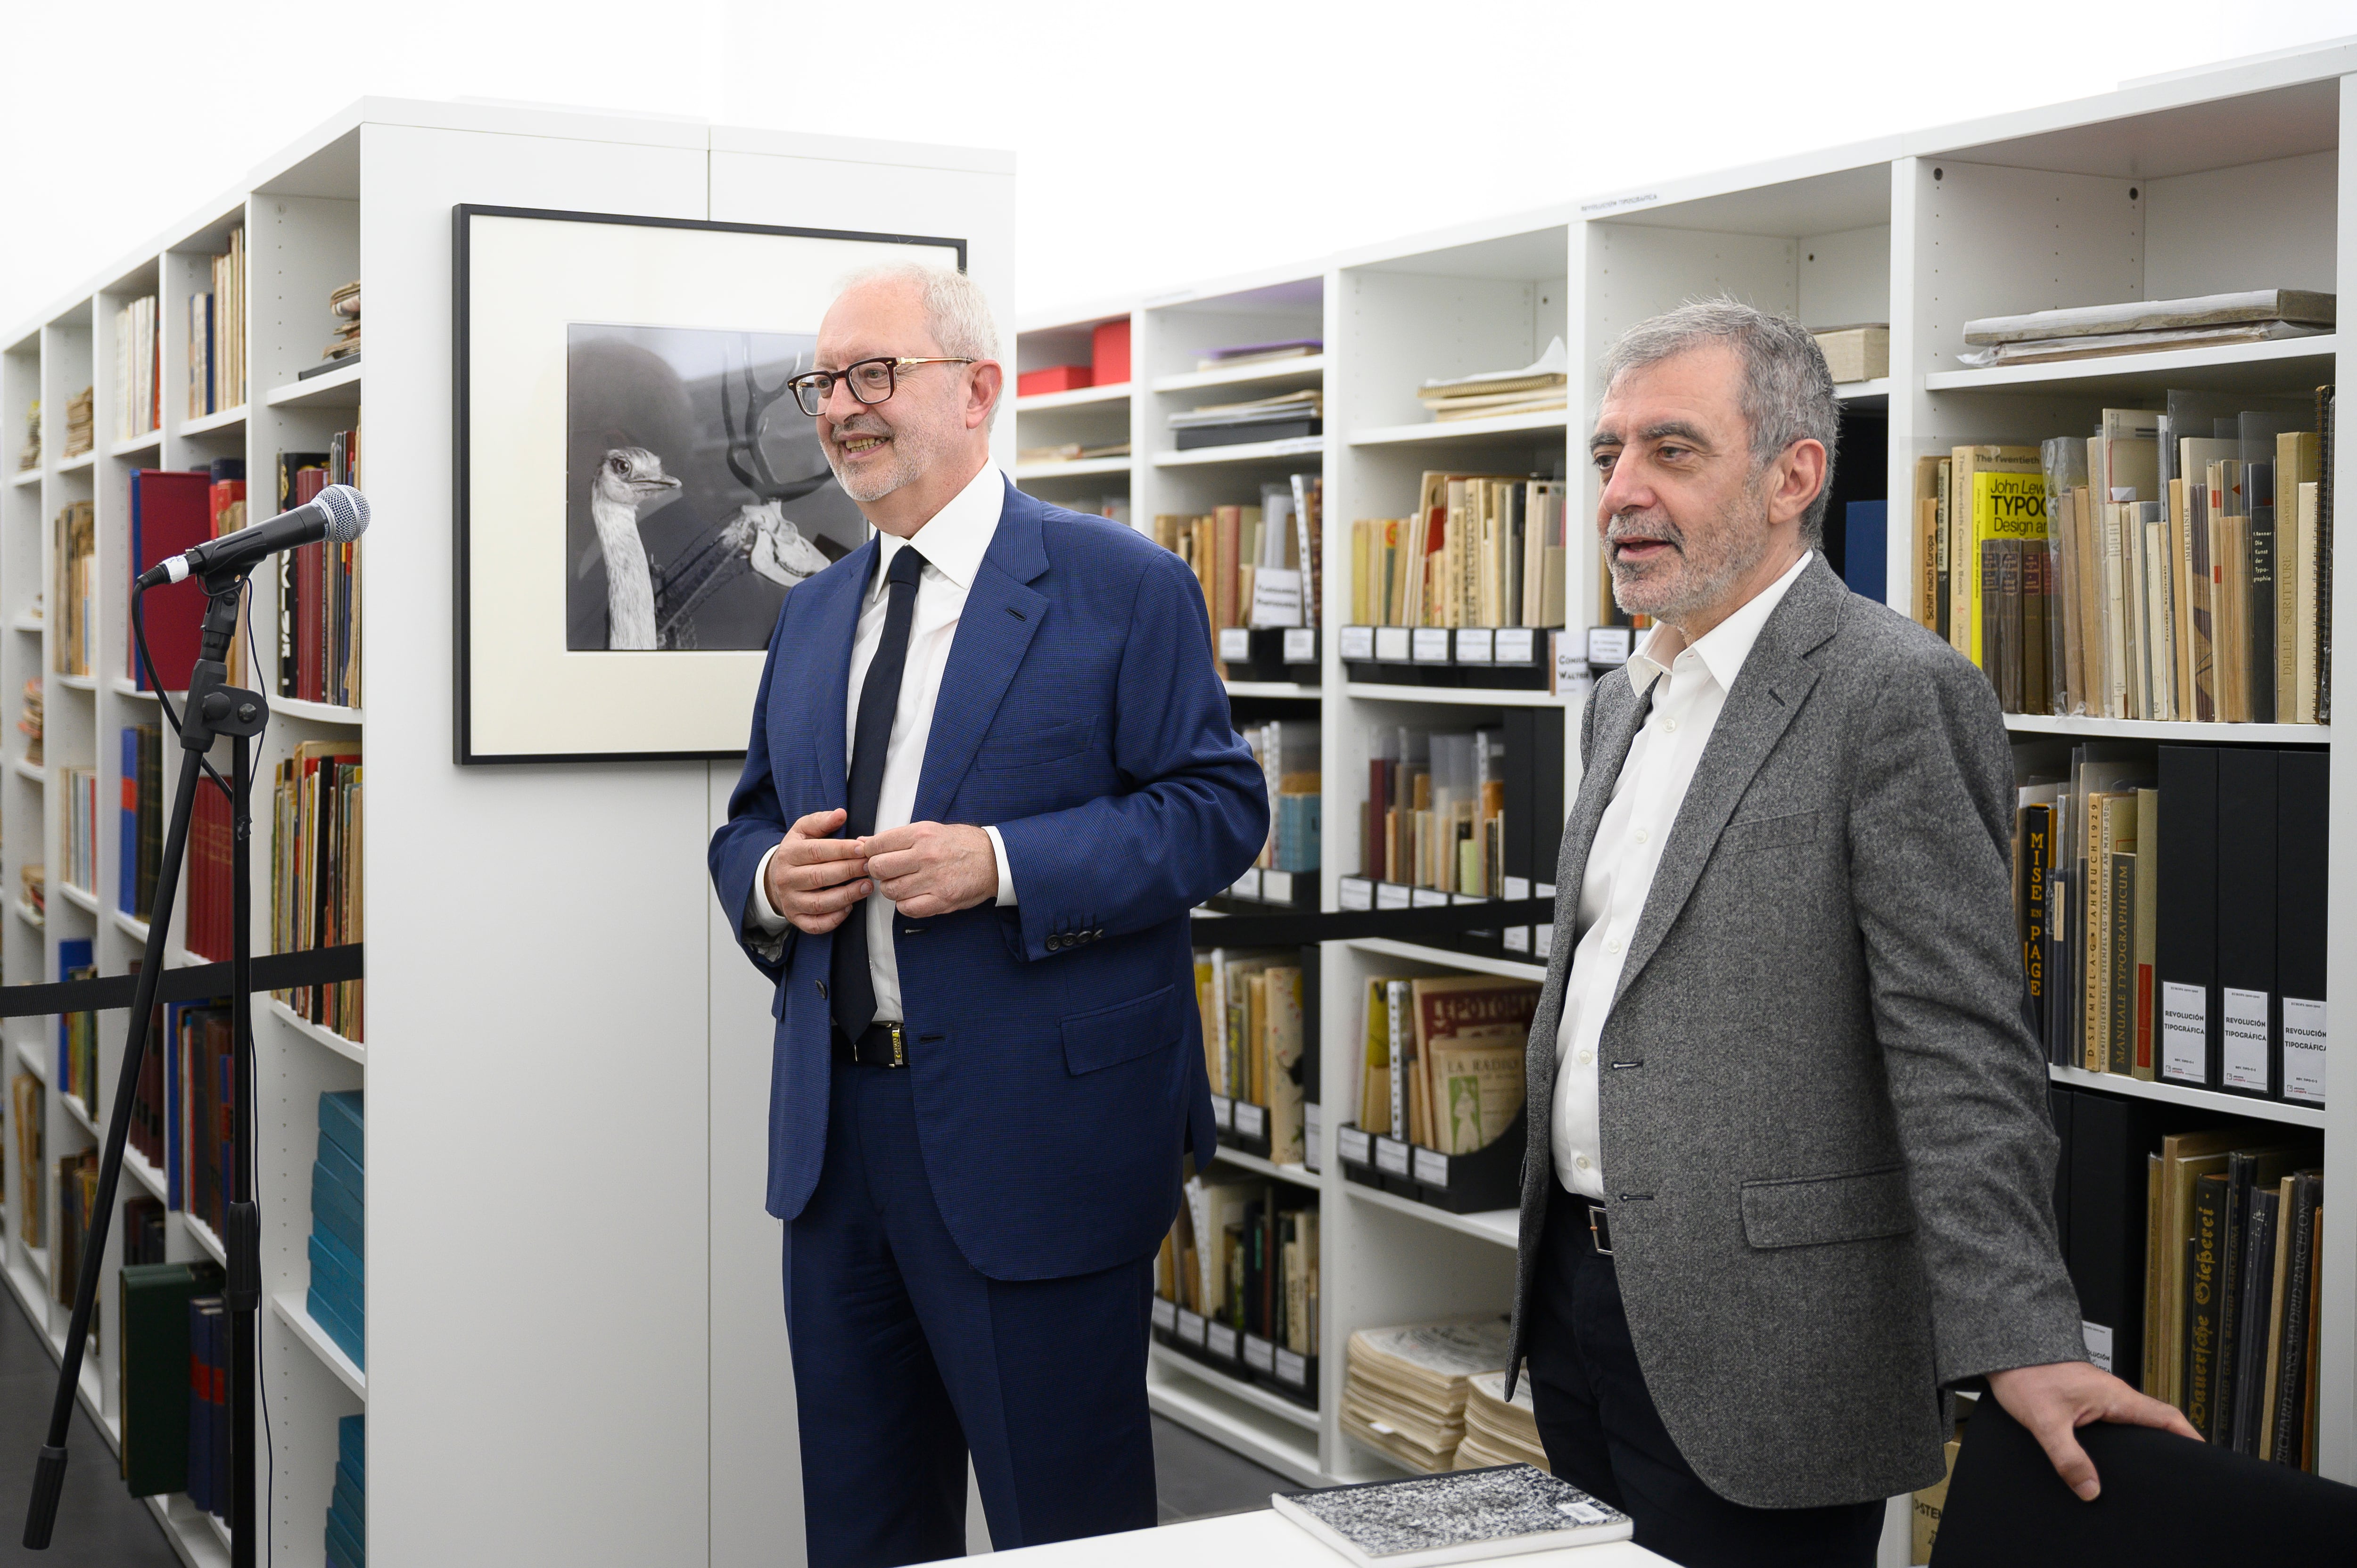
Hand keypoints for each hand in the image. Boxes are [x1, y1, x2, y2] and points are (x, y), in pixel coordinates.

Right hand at [764, 808, 871, 934]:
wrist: (776, 878)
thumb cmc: (797, 852)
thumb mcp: (803, 831)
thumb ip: (821, 821)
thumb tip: (840, 814)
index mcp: (788, 854)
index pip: (816, 852)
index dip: (841, 850)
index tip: (862, 848)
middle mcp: (786, 879)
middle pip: (819, 877)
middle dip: (849, 871)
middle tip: (870, 866)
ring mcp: (790, 901)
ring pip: (820, 903)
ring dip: (847, 896)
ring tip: (867, 886)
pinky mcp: (796, 918)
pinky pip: (815, 924)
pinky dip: (834, 919)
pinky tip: (849, 908)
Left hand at [860, 821, 997, 918]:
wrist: (994, 859)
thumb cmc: (962, 844)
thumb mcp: (929, 830)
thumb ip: (896, 838)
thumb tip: (864, 842)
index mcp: (922, 834)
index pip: (878, 844)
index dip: (868, 852)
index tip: (871, 856)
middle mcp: (926, 855)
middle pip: (879, 868)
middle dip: (877, 871)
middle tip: (887, 871)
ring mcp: (934, 879)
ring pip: (890, 890)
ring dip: (892, 888)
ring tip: (904, 883)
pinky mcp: (941, 900)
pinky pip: (906, 908)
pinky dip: (905, 904)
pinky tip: (913, 895)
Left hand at [1987, 1360, 2198, 1500]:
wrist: (2005, 1352)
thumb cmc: (2025, 1375)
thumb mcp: (2046, 1422)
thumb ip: (2068, 1458)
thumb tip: (2091, 1490)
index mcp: (2114, 1396)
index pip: (2166, 1416)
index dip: (2188, 1437)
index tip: (2205, 1456)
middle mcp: (2111, 1394)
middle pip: (2153, 1422)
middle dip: (2168, 1445)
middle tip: (2178, 1471)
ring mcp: (2098, 1395)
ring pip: (2130, 1421)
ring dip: (2140, 1441)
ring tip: (2148, 1468)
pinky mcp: (2083, 1398)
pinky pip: (2111, 1420)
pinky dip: (2118, 1437)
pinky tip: (2109, 1455)